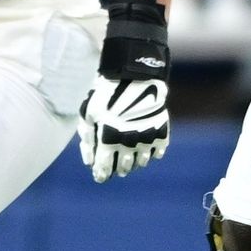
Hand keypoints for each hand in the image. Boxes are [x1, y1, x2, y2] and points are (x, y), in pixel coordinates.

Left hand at [75, 0, 169, 182]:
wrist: (135, 75)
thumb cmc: (106, 91)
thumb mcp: (89, 113)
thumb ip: (88, 139)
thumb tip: (89, 160)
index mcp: (108, 140)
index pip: (104, 169)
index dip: (101, 174)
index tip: (100, 175)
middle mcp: (129, 144)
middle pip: (124, 168)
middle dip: (117, 167)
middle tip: (114, 163)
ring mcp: (147, 139)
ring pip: (141, 163)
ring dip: (133, 161)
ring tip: (127, 153)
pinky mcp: (161, 132)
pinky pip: (158, 152)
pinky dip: (151, 152)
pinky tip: (143, 144)